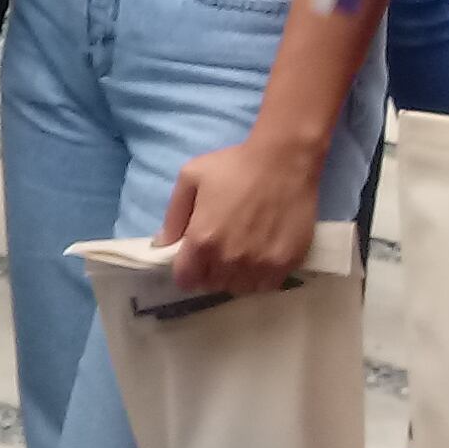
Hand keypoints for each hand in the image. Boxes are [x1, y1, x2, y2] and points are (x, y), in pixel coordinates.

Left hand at [160, 132, 319, 293]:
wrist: (285, 159)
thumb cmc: (235, 165)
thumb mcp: (191, 177)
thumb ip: (173, 216)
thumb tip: (163, 244)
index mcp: (202, 240)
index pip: (185, 279)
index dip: (187, 270)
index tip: (193, 259)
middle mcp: (229, 259)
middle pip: (211, 284)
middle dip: (210, 271)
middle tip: (219, 250)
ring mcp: (259, 265)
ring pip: (239, 288)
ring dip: (235, 276)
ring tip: (241, 254)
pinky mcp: (285, 264)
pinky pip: (265, 285)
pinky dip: (260, 276)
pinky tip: (260, 256)